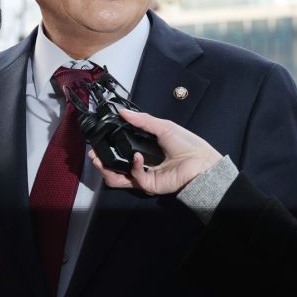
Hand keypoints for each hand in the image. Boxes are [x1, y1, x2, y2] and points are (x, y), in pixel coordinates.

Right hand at [89, 109, 222, 194]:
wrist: (201, 162)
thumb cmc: (187, 144)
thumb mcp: (163, 126)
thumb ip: (142, 120)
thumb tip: (123, 111)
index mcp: (144, 149)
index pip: (121, 149)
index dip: (109, 146)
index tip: (99, 139)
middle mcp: (142, 163)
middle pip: (115, 166)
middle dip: (101, 161)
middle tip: (94, 153)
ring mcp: (144, 175)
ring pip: (118, 177)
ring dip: (107, 168)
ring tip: (101, 159)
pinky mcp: (149, 185)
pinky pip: (134, 177)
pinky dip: (133, 167)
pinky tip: (136, 157)